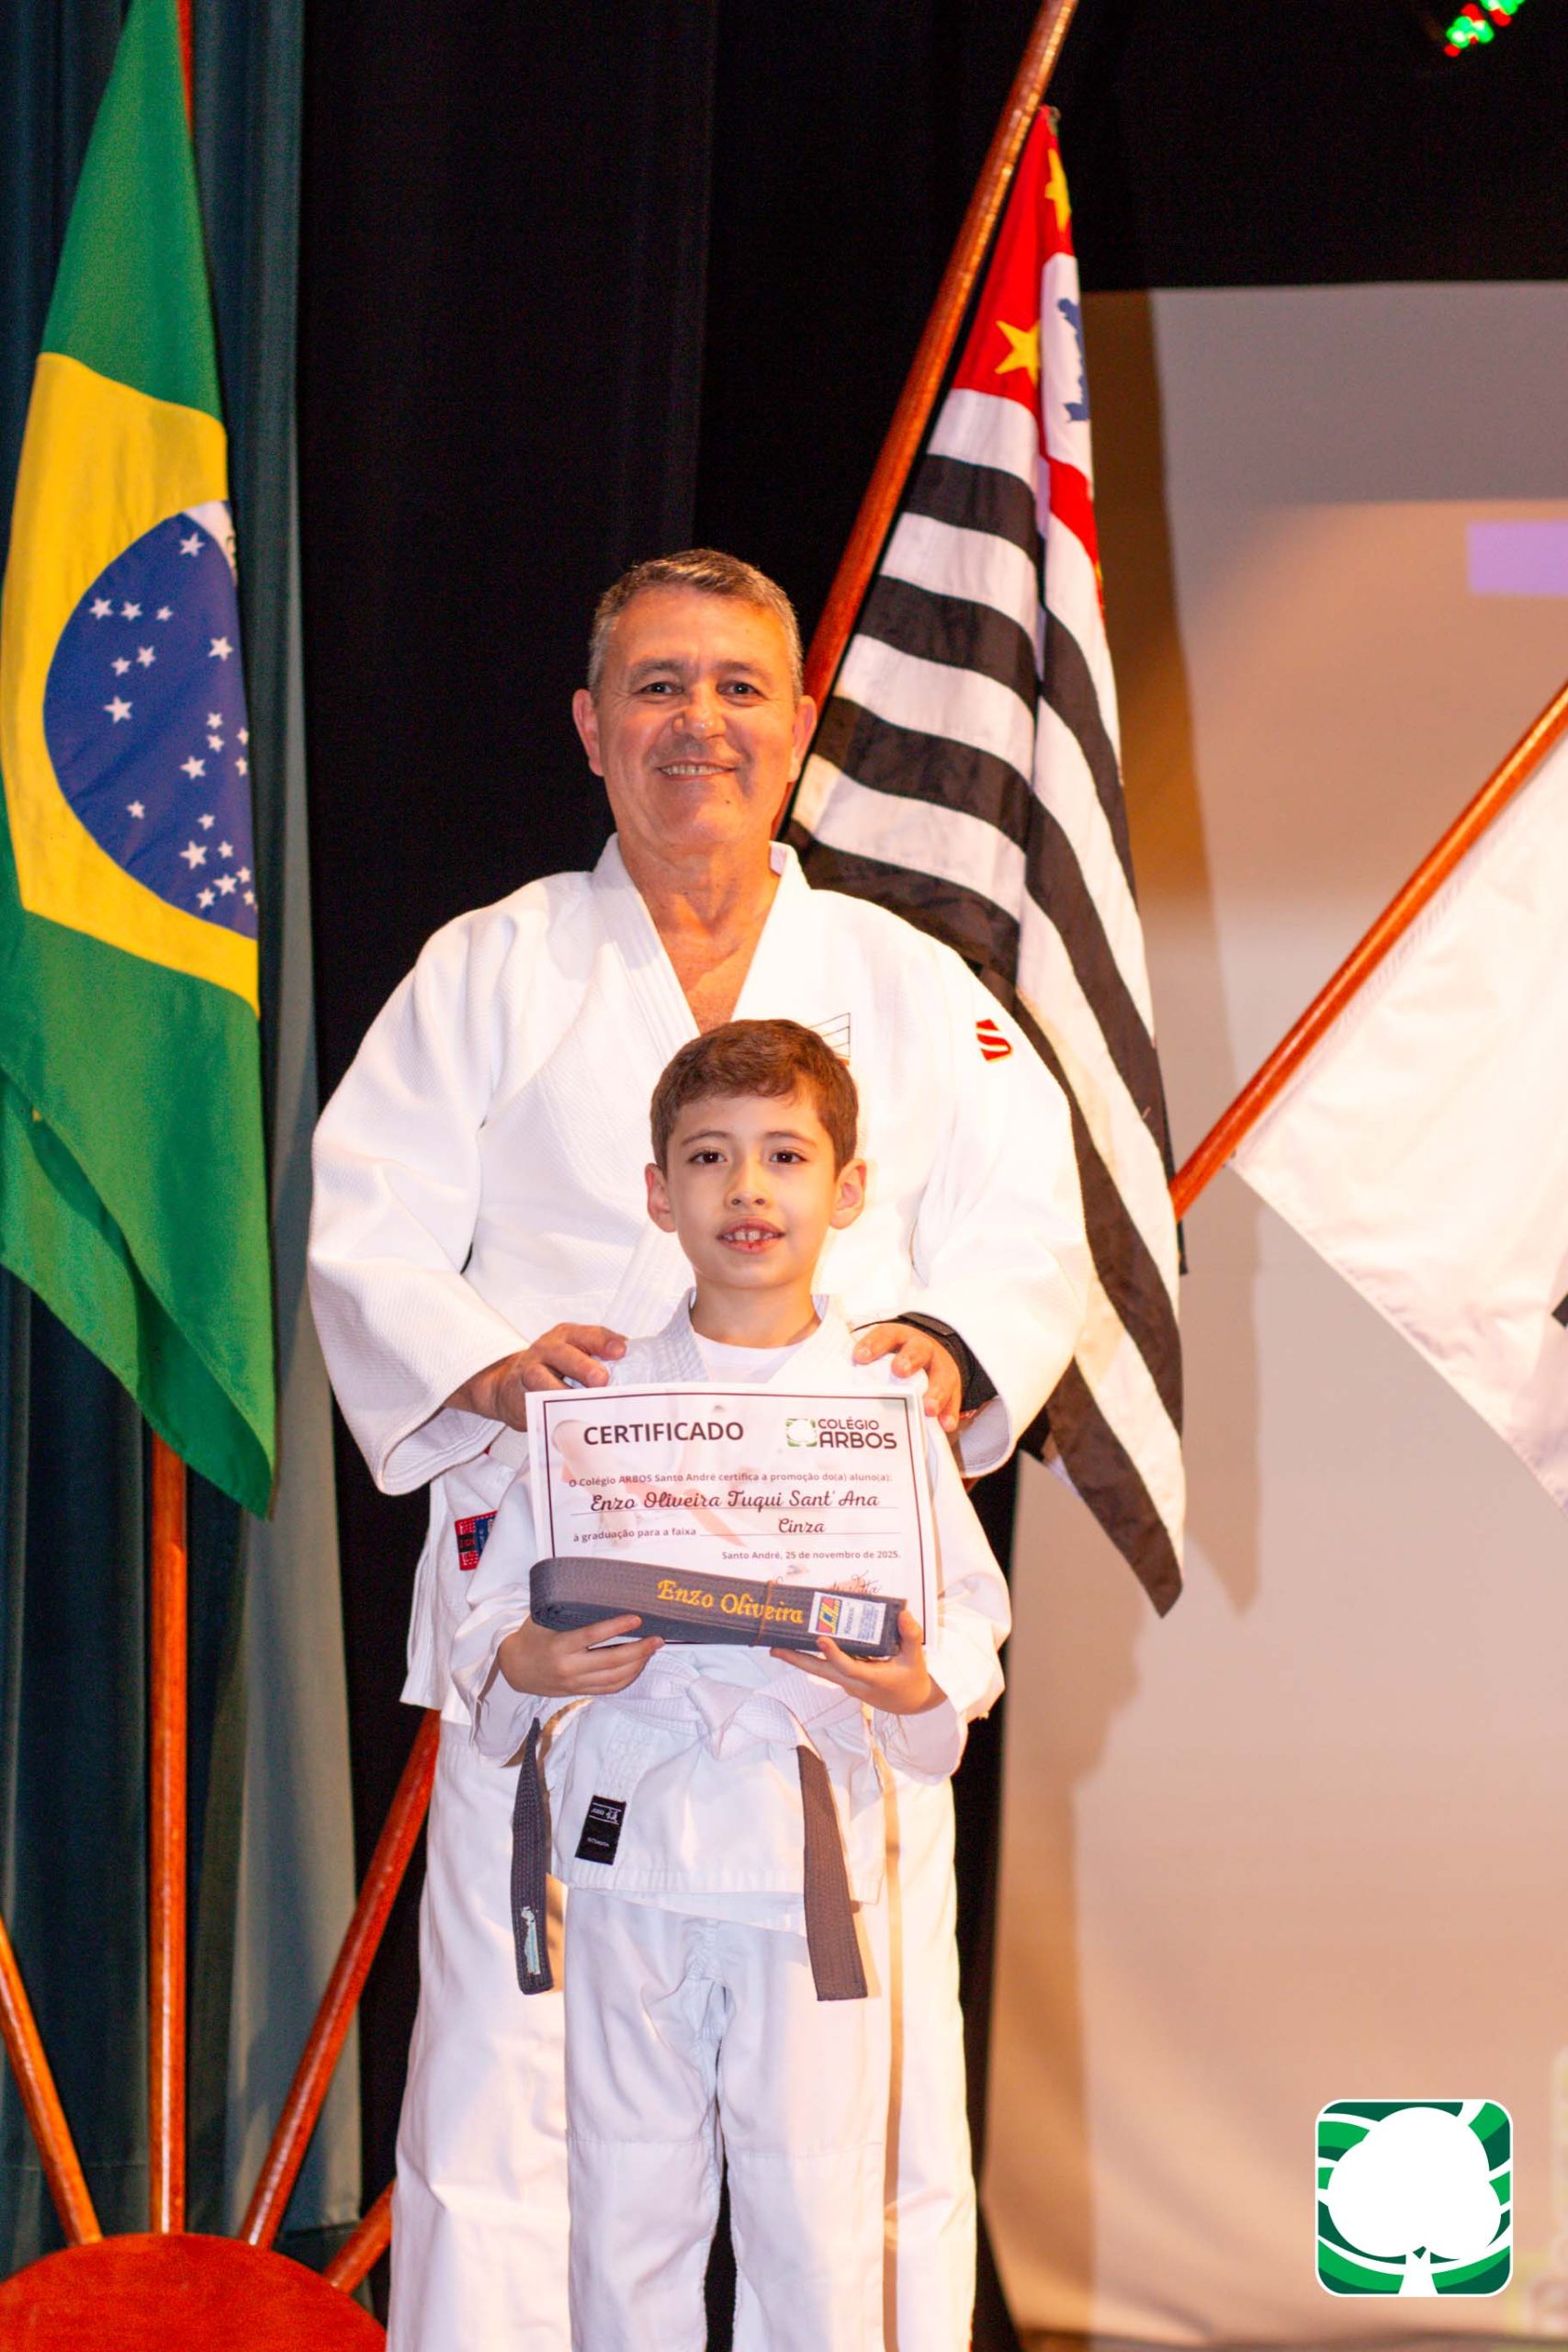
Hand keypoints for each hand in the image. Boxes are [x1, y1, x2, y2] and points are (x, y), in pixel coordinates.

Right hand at [445, 1323, 627, 1428]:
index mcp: (568, 1336)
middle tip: (601, 1381)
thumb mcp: (576, 1354)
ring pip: (542, 1379)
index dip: (604, 1342)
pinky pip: (535, 1404)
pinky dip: (550, 1412)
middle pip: (564, 1353)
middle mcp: (547, 1349)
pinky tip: (567, 1421)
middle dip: (583, 1367)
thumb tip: (638, 1370)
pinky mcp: (520, 1396)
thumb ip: (601, 1358)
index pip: (588, 1334)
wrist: (510, 1385)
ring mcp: (530, 1371)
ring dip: (563, 1392)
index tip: (621, 1351)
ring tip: (582, 1403)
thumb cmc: (555, 1369)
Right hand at [497, 1614, 659, 1696]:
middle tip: (657, 1638)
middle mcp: (568, 1667)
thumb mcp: (543, 1619)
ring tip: (652, 1650)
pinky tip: (638, 1666)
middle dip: (639, 1650)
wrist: (514, 1669)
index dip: (617, 1627)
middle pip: (611, 1661)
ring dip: (637, 1664)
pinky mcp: (578, 1691)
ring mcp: (575, 1683)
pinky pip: (609, 1688)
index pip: (592, 1635)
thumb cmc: (532, 1636)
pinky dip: (627, 1678)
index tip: (637, 1618)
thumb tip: (598, 1591)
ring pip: (614, 1678)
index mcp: (559, 1645)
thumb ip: (567, 1610)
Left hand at [773, 1610, 945, 1715]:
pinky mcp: (848, 1680)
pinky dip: (817, 1656)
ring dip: (801, 1658)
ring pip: (822, 1670)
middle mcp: (855, 1683)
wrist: (912, 1703)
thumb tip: (903, 1614)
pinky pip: (829, 1667)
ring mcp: (849, 1683)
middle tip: (775, 1649)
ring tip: (779, 1645)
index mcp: (872, 1679)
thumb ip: (911, 1636)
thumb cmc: (913, 1679)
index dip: (834, 1655)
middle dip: (798, 1660)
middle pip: (822, 1672)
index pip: (849, 1668)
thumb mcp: (917, 1658)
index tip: (821, 1640)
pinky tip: (806, 1643)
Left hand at [851, 1324, 961, 1433]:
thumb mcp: (882, 1350)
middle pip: (917, 1350)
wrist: (933, 1351)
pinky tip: (946, 1424)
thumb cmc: (897, 1357)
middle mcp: (922, 1348)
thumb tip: (827, 1376)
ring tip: (928, 1408)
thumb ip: (861, 1360)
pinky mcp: (953, 1387)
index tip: (860, 1357)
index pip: (886, 1335)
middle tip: (898, 1370)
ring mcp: (940, 1367)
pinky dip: (950, 1411)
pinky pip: (955, 1399)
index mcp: (899, 1337)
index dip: (874, 1344)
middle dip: (908, 1360)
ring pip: (941, 1376)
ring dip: (935, 1392)